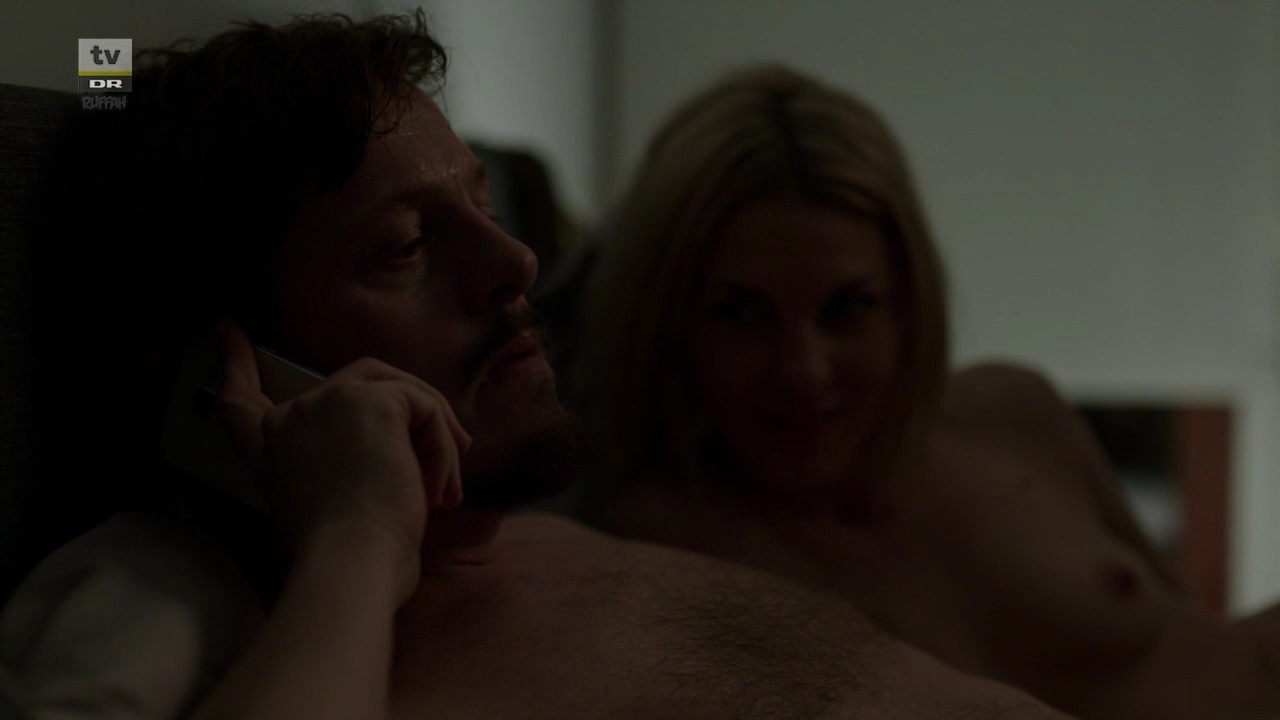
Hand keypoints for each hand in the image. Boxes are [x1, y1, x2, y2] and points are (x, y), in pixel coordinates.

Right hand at [212, 319, 469, 598]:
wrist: (351, 565)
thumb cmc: (351, 555)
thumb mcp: (332, 502)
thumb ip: (345, 461)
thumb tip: (409, 438)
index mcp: (269, 443)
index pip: (241, 392)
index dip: (233, 357)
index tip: (224, 326)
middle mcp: (291, 415)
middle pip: (365, 380)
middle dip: (414, 411)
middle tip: (454, 450)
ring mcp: (328, 401)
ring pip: (404, 392)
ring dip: (436, 439)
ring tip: (442, 489)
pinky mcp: (371, 400)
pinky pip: (426, 408)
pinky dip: (443, 449)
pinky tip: (437, 490)